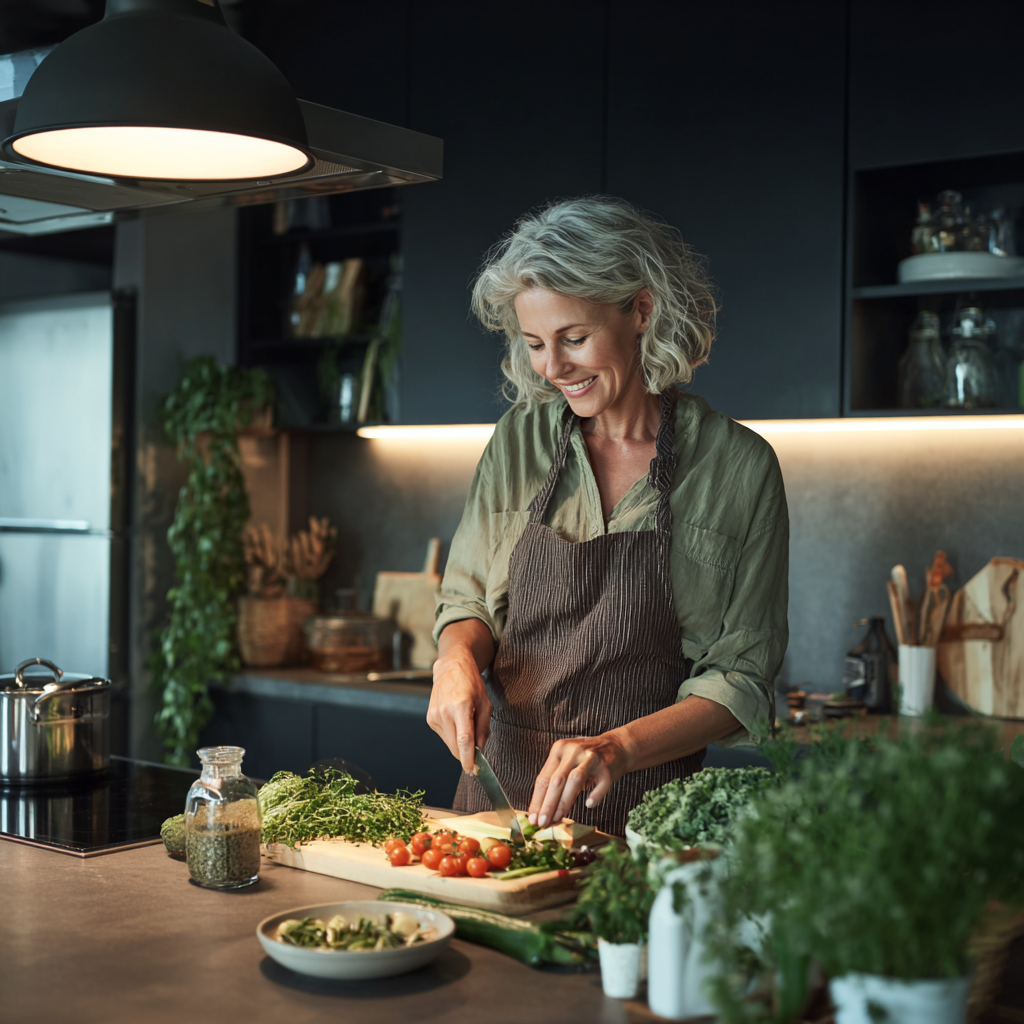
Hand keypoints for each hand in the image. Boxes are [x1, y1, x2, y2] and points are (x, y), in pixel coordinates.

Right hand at [426, 623, 493, 772]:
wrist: (450, 667)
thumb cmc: (471, 683)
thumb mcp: (485, 703)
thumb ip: (483, 728)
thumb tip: (480, 750)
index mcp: (460, 707)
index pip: (464, 740)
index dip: (468, 758)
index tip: (473, 770)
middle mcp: (444, 713)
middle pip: (455, 747)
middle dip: (466, 754)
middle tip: (478, 752)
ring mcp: (434, 716)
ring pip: (449, 744)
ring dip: (459, 744)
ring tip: (466, 724)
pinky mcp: (430, 719)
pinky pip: (444, 736)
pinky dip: (453, 736)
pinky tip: (456, 721)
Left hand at [527, 733, 628, 827]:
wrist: (617, 746)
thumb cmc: (586, 759)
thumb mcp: (567, 762)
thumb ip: (555, 781)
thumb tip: (541, 811)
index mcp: (559, 749)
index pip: (543, 778)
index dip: (536, 800)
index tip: (532, 818)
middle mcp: (573, 752)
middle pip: (556, 780)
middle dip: (547, 804)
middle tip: (541, 823)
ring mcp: (591, 758)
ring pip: (574, 780)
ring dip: (564, 802)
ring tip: (557, 818)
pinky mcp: (607, 768)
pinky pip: (600, 785)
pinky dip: (594, 796)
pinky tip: (589, 805)